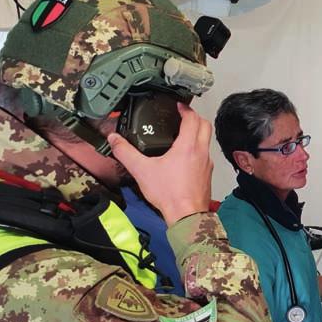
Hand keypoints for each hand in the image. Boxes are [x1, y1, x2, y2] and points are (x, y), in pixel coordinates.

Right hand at [109, 103, 212, 225]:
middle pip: (205, 125)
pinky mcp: (206, 174)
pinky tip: (185, 155)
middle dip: (195, 116)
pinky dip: (198, 148)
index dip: (185, 109)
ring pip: (207, 140)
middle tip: (183, 115)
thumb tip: (114, 140)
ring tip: (183, 133)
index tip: (178, 105)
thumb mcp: (142, 170)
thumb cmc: (170, 194)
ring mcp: (207, 163)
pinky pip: (205, 155)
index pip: (192, 118)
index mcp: (188, 146)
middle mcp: (201, 152)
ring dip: (198, 132)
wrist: (187, 215)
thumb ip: (126, 153)